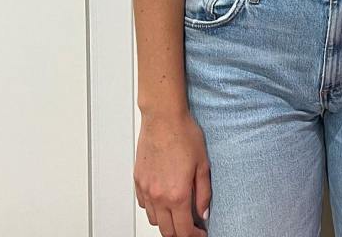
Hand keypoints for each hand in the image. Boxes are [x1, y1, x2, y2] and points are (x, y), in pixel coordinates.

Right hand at [134, 109, 210, 236]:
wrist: (163, 118)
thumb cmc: (184, 134)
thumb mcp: (203, 164)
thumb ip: (204, 192)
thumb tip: (203, 212)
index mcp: (177, 194)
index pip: (184, 230)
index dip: (194, 236)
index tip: (201, 233)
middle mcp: (158, 196)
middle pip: (167, 230)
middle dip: (180, 233)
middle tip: (191, 226)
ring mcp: (146, 190)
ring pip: (154, 220)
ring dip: (166, 221)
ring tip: (178, 212)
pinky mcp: (138, 181)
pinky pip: (144, 205)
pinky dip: (154, 209)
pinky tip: (164, 199)